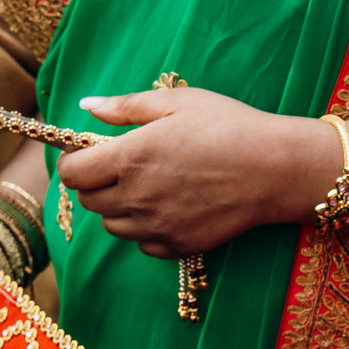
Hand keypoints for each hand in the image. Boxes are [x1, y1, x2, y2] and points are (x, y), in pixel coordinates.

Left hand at [57, 88, 335, 258]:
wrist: (276, 169)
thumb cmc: (229, 127)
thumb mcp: (177, 102)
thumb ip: (126, 107)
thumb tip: (87, 106)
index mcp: (129, 157)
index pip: (72, 174)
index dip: (75, 162)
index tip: (90, 153)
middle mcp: (137, 197)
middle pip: (89, 202)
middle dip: (97, 184)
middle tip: (124, 167)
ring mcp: (157, 226)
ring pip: (113, 226)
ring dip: (120, 209)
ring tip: (149, 187)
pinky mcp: (179, 245)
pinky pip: (144, 244)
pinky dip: (147, 229)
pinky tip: (170, 208)